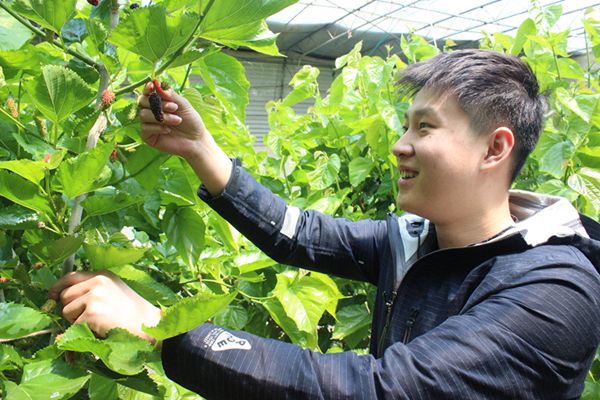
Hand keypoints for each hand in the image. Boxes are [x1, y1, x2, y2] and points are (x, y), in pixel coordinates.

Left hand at [48, 271, 161, 343]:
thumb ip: (92, 290)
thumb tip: (62, 297)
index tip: (51, 295)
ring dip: (76, 321)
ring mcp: (94, 297)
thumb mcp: (114, 292)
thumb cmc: (133, 313)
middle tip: (88, 318)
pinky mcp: (92, 313)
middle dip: (70, 309)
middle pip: (65, 296)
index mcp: (103, 275)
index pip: (71, 276)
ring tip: (98, 323)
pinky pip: (74, 325)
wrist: (149, 325)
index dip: (58, 287)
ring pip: (66, 311)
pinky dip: (83, 332)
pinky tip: (100, 330)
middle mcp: (97, 282)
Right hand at [138, 81, 232, 195]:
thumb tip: (157, 84)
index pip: (147, 93)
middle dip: (158, 104)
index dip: (147, 88)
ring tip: (177, 121)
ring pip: (143, 115)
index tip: (152, 85)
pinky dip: (157, 127)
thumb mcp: (183, 105)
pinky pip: (145, 128)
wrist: (196, 140)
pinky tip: (168, 130)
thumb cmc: (191, 121)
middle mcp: (150, 112)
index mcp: (158, 102)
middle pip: (141, 101)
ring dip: (162, 117)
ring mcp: (148, 124)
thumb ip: (171, 95)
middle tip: (174, 108)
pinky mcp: (147, 136)